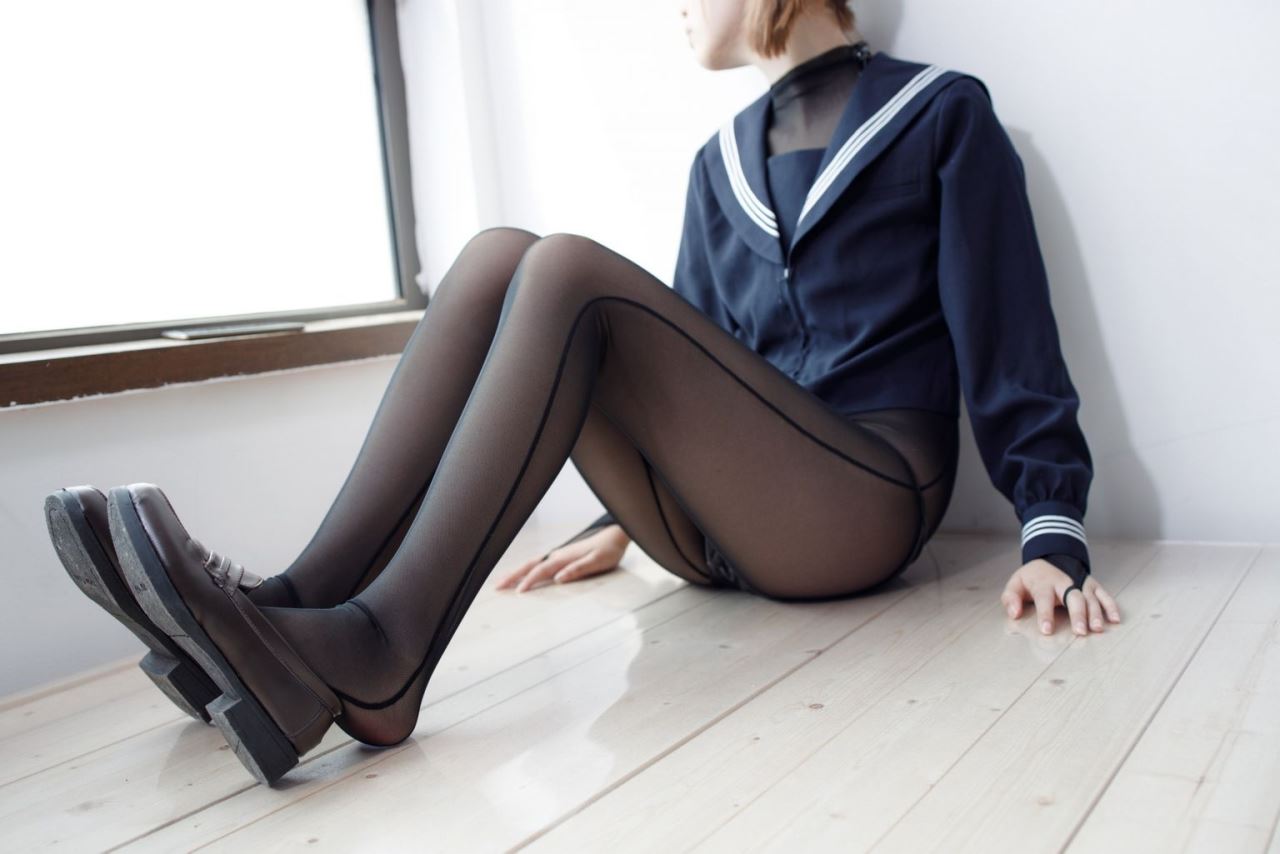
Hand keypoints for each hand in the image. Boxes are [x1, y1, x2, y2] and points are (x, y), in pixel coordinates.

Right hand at [496, 525, 629, 592]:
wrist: (615, 535)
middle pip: (530, 566)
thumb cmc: (609, 550)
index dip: (529, 581)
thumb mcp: (598, 561)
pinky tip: (523, 574)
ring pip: (532, 564)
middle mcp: (557, 555)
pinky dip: (527, 569)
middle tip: (496, 587)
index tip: (518, 592)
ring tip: (502, 582)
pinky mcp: (561, 556)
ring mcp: (558, 555)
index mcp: (564, 558)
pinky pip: (538, 564)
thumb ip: (578, 569)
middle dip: (513, 576)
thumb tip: (558, 577)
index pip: (541, 571)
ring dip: (517, 572)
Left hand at [1000, 558, 1120, 635]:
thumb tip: (1014, 614)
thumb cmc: (1031, 579)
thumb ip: (1011, 599)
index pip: (1044, 598)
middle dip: (1077, 614)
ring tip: (1096, 629)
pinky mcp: (1091, 586)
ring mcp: (1080, 583)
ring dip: (1095, 613)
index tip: (1046, 630)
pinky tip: (1115, 620)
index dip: (1045, 614)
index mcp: (1044, 583)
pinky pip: (1103, 595)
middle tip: (1079, 631)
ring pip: (1090, 597)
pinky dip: (1110, 606)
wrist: (1048, 560)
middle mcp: (1064, 582)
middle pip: (1073, 596)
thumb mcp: (1015, 585)